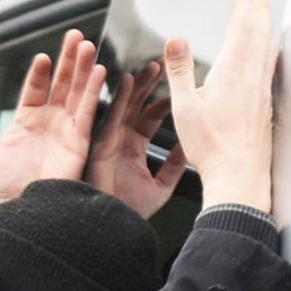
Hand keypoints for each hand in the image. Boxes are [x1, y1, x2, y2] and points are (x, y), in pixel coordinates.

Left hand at [0, 30, 106, 204]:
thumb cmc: (5, 184)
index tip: (42, 57)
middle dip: (68, 60)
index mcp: (26, 121)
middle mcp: (49, 121)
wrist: (23, 206)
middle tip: (75, 37)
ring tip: (87, 47)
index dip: (39, 71)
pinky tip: (98, 72)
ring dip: (84, 68)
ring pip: (78, 91)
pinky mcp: (81, 138)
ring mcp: (66, 128)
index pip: (35, 87)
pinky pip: (89, 110)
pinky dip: (94, 91)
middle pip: (61, 83)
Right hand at [84, 60, 189, 217]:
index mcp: (133, 149)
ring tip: (150, 66)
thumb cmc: (130, 211)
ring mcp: (109, 142)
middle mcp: (120, 142)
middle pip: (136, 106)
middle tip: (162, 64)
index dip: (162, 100)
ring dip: (136, 85)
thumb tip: (190, 147)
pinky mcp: (101, 145)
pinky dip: (118, 97)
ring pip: (124, 106)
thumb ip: (175, 165)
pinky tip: (126, 80)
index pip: (150, 117)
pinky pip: (110, 115)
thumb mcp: (161, 186)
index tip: (177, 85)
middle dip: (148, 84)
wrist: (112, 226)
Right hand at [167, 0, 275, 212]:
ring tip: (265, 9)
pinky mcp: (265, 101)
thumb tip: (175, 38)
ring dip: (267, 22)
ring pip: (268, 45)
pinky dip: (270, 46)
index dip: (241, 0)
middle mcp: (251, 76)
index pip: (240, 25)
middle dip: (258, 5)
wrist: (239, 173)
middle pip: (259, 30)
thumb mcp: (184, 107)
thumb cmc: (211, 146)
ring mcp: (262, 88)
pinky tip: (269, 49)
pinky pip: (271, 63)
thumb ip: (180, 70)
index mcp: (231, 72)